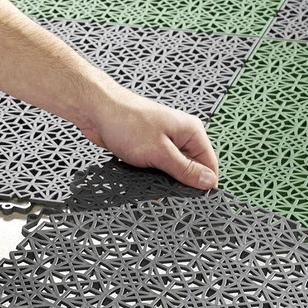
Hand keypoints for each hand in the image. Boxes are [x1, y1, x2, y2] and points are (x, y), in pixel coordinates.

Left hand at [79, 86, 218, 189]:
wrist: (97, 110)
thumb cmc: (126, 121)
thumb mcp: (160, 152)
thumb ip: (185, 170)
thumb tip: (209, 182)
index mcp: (191, 131)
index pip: (210, 165)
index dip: (203, 184)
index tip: (191, 198)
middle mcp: (181, 136)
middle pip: (192, 170)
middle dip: (181, 184)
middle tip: (166, 191)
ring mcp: (166, 141)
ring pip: (174, 171)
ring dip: (164, 181)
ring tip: (150, 181)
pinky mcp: (152, 147)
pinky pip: (159, 167)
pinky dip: (153, 176)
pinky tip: (143, 177)